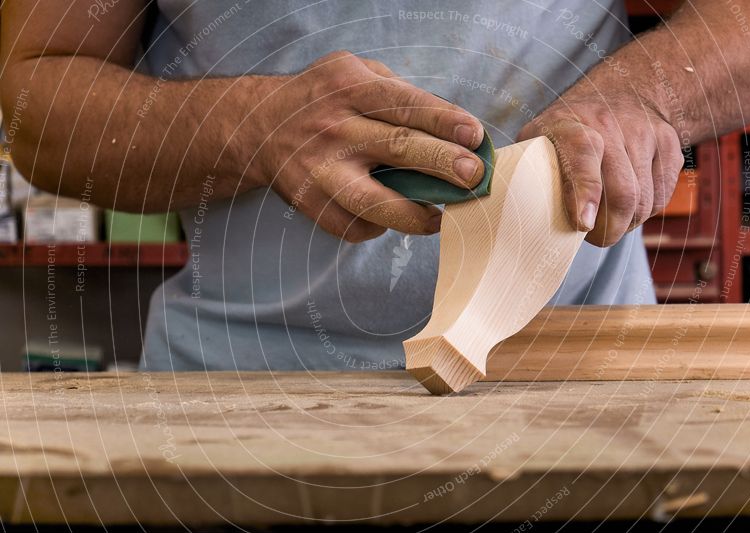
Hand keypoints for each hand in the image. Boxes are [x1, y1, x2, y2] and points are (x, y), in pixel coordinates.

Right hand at [256, 51, 484, 241]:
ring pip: (375, 200)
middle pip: (398, 148)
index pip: (405, 104)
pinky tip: (393, 218)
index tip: (475, 136)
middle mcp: (334, 128)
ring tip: (441, 217)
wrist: (259, 126)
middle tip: (473, 177)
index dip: (444, 121)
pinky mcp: (311, 203)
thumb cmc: (323, 98)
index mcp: (349, 88)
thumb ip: (398, 91)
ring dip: (415, 214)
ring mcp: (320, 170)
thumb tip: (452, 127)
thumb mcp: (354, 71)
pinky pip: (354, 225)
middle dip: (443, 163)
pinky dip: (380, 227)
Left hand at [517, 89, 682, 246]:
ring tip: (609, 222)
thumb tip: (518, 214)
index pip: (582, 155)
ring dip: (627, 224)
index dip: (584, 192)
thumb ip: (528, 170)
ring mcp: (645, 132)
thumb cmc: (567, 130)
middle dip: (609, 229)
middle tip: (595, 237)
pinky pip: (662, 195)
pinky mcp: (669, 144)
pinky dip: (646, 212)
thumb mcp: (538, 139)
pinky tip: (629, 207)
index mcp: (570, 124)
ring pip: (645, 200)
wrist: (621, 92)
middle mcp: (611, 124)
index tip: (583, 223)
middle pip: (623, 192)